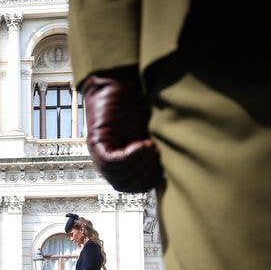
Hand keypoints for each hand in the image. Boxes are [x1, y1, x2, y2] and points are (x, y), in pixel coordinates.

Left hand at [81, 68, 162, 192]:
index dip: (149, 181)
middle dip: (144, 175)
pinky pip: (111, 161)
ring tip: (152, 147)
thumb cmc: (136, 104)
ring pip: (117, 176)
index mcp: (120, 162)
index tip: (163, 166)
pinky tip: (143, 144)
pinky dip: (130, 157)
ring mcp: (99, 153)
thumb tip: (175, 172)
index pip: (132, 187)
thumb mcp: (152, 133)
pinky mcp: (95, 142)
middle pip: (124, 185)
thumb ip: (156, 152)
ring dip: (139, 165)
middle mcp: (107, 161)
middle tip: (158, 156)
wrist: (118, 81)